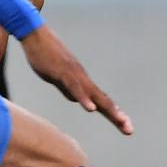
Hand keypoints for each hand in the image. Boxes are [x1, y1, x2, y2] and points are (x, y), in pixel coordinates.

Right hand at [19, 24, 134, 134]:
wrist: (36, 36)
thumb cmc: (47, 57)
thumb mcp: (59, 78)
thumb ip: (69, 89)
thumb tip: (77, 99)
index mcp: (82, 83)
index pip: (102, 102)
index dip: (114, 115)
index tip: (125, 127)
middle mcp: (83, 79)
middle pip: (104, 101)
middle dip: (117, 116)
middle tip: (130, 130)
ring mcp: (75, 76)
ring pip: (94, 95)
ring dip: (108, 109)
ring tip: (120, 121)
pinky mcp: (63, 73)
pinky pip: (75, 88)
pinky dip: (84, 99)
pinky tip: (91, 109)